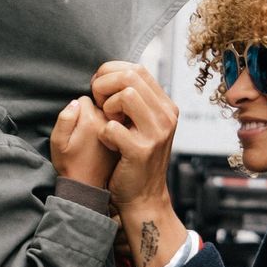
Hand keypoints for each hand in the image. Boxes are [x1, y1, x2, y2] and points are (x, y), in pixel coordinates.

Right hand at [50, 96, 116, 187]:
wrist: (88, 187)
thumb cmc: (69, 164)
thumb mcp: (58, 142)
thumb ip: (65, 118)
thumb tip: (76, 102)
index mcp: (90, 119)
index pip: (84, 99)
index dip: (77, 111)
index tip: (76, 128)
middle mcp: (107, 121)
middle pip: (100, 104)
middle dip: (91, 113)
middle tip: (85, 134)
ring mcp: (119, 129)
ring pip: (110, 113)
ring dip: (103, 121)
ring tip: (95, 140)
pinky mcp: (126, 138)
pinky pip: (119, 124)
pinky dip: (114, 129)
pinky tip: (107, 143)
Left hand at [91, 62, 186, 266]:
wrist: (143, 197)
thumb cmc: (134, 158)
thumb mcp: (143, 124)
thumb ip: (135, 100)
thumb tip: (113, 73)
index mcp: (166, 106)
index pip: (137, 69)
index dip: (110, 73)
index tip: (101, 92)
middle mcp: (167, 116)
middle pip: (130, 76)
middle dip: (104, 86)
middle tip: (99, 106)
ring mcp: (157, 133)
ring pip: (125, 94)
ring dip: (106, 107)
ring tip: (107, 122)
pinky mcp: (141, 151)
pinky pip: (112, 127)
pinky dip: (103, 134)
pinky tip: (110, 144)